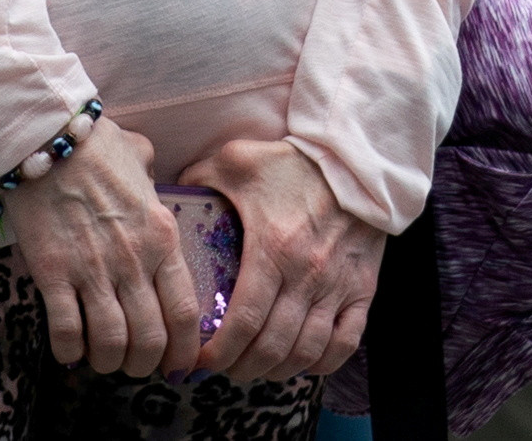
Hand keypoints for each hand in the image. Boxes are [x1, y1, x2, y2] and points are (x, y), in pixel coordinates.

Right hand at [5, 116, 205, 381]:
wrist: (44, 134)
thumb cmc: (94, 143)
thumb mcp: (140, 158)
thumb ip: (152, 176)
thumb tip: (150, 172)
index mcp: (162, 235)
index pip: (186, 312)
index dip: (184, 351)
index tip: (178, 366)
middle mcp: (134, 259)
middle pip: (150, 338)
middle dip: (145, 365)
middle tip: (135, 366)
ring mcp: (93, 268)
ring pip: (111, 343)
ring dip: (108, 362)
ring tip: (102, 360)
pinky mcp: (53, 272)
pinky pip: (66, 331)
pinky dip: (70, 351)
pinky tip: (69, 350)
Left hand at [182, 138, 380, 386]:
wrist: (357, 161)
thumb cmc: (294, 163)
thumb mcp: (238, 160)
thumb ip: (201, 176)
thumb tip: (169, 194)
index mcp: (272, 248)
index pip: (243, 321)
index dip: (219, 351)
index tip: (200, 359)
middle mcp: (306, 275)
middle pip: (271, 346)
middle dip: (241, 367)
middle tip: (223, 368)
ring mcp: (337, 287)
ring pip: (306, 352)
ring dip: (277, 370)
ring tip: (256, 368)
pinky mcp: (362, 290)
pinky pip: (345, 343)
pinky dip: (322, 363)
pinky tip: (301, 362)